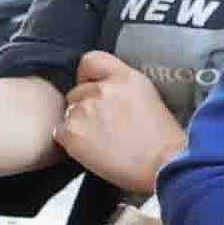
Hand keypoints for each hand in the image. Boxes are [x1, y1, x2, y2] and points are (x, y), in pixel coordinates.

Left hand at [57, 50, 186, 196]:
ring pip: (68, 113)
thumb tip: (105, 92)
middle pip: (77, 92)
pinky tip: (93, 149)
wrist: (164, 164)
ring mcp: (85, 109)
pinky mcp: (72, 131)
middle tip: (104, 125)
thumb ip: (122, 90)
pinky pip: (59, 132)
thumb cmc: (163, 141)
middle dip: (85, 106)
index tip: (90, 85)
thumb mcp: (149, 99)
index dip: (87, 75)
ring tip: (103, 140)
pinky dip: (71, 141)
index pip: (92, 60)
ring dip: (79, 124)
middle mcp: (103, 89)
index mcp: (127, 78)